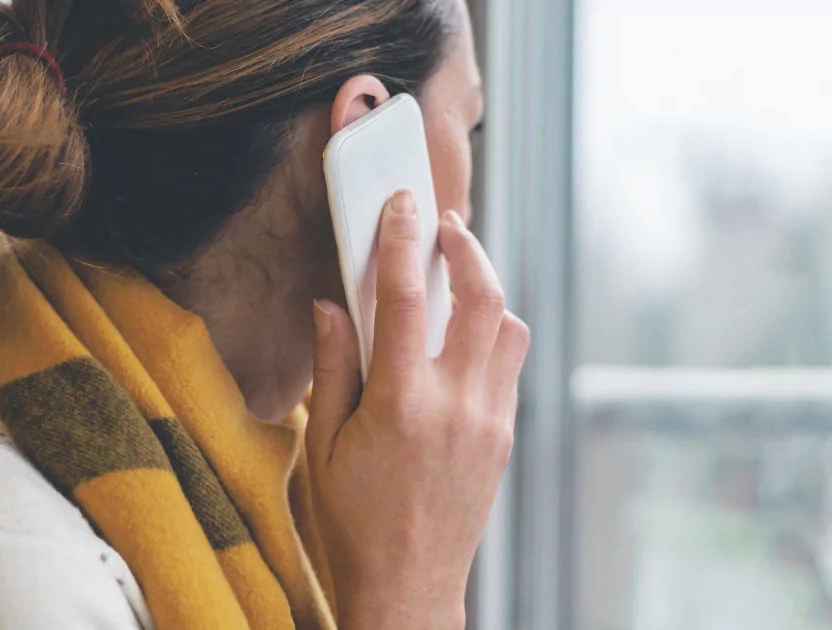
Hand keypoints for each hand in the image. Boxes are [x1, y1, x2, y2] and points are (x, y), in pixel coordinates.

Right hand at [307, 190, 529, 629]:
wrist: (408, 587)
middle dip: (468, 248)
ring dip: (488, 292)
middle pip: (482, 298)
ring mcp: (489, 421)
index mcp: (399, 405)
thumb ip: (332, 367)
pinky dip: (491, 336)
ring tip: (459, 279)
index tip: (402, 202)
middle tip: (447, 226)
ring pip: (509, 329)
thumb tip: (330, 303)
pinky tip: (462, 339)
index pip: (405, 300)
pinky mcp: (504, 438)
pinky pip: (509, 367)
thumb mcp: (321, 447)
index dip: (402, 240)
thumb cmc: (353, 523)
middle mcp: (455, 406)